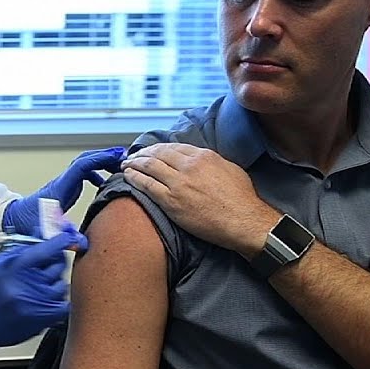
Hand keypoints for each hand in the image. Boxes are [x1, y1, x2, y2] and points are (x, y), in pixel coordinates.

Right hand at [0, 230, 87, 350]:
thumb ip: (21, 250)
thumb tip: (40, 236)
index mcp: (16, 267)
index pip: (48, 248)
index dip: (61, 241)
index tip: (65, 238)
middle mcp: (30, 284)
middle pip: (59, 264)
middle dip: (55, 261)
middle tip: (45, 264)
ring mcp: (39, 303)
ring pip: (62, 284)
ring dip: (54, 282)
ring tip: (38, 286)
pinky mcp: (44, 319)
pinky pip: (64, 304)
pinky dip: (58, 300)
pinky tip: (46, 299)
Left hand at [3, 147, 124, 235]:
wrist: (13, 221)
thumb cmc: (27, 225)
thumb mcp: (46, 233)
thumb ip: (63, 238)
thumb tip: (82, 244)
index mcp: (59, 188)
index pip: (81, 166)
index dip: (100, 159)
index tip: (117, 156)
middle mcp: (62, 182)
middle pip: (85, 160)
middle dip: (105, 157)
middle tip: (125, 158)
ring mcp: (63, 185)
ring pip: (84, 166)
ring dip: (101, 163)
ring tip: (119, 167)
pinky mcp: (64, 190)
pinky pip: (83, 175)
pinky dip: (96, 174)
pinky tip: (103, 183)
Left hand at [120, 143, 278, 256]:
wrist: (244, 221)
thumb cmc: (242, 199)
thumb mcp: (230, 169)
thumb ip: (212, 162)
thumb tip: (201, 161)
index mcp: (203, 156)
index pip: (174, 147)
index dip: (158, 148)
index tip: (151, 150)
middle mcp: (188, 166)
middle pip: (158, 154)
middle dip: (142, 153)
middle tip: (133, 156)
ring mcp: (178, 183)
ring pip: (149, 166)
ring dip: (134, 163)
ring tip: (126, 164)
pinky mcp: (171, 201)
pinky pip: (147, 185)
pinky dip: (134, 178)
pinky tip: (128, 176)